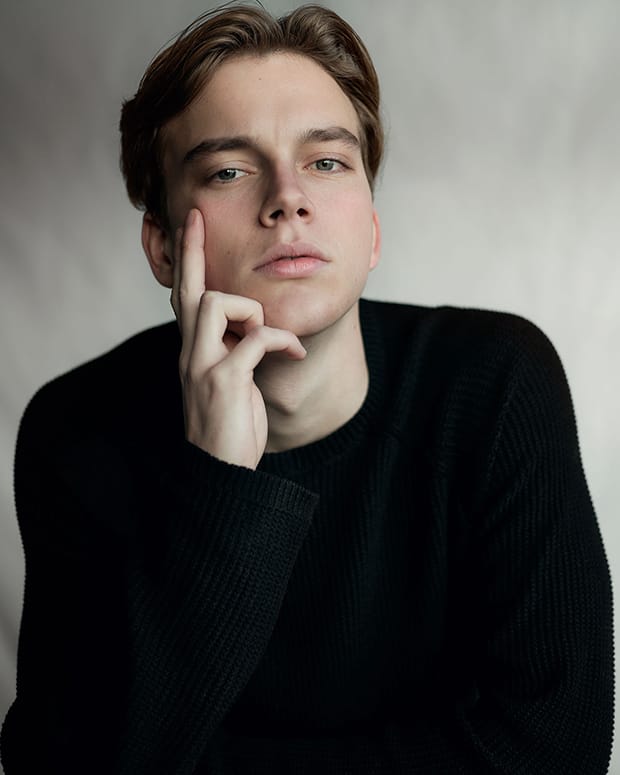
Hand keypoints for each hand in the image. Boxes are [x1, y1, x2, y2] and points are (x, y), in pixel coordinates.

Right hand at [170, 209, 305, 468]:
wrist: (221, 472)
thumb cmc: (230, 428)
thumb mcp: (231, 383)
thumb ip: (234, 352)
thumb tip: (254, 329)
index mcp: (194, 351)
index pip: (184, 297)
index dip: (186, 260)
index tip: (189, 224)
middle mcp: (191, 353)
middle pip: (191, 289)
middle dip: (195, 250)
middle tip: (197, 216)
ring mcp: (203, 365)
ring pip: (218, 303)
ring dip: (253, 311)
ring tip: (272, 339)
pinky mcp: (224, 380)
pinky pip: (255, 337)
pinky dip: (280, 340)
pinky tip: (294, 354)